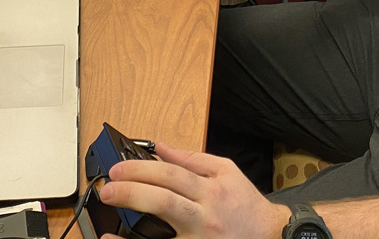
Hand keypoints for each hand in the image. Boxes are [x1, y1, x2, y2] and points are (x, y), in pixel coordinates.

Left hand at [97, 142, 289, 238]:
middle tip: (108, 187)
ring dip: (132, 222)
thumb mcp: (226, 171)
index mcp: (211, 190)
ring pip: (162, 230)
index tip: (118, 168)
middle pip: (164, 200)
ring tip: (109, 213)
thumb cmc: (246, 205)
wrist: (271, 236)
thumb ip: (193, 159)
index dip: (142, 169)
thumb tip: (161, 148)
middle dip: (132, 191)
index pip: (172, 175)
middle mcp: (205, 216)